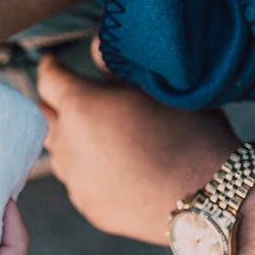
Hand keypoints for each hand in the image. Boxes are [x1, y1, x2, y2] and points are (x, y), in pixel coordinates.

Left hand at [36, 55, 240, 244]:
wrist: (209, 198)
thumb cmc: (190, 134)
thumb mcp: (157, 87)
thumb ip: (116, 67)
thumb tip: (94, 49)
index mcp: (80, 106)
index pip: (48, 79)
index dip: (52, 67)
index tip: (54, 63)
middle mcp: (68, 143)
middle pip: (45, 116)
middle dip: (56, 103)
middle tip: (74, 96)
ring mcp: (75, 179)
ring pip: (58, 150)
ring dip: (70, 137)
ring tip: (96, 132)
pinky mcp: (88, 205)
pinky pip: (77, 180)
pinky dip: (87, 168)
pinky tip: (111, 166)